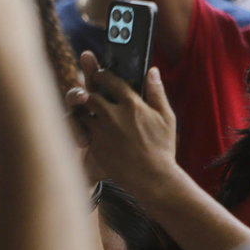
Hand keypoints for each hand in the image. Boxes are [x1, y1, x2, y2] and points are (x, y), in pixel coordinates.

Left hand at [65, 51, 178, 193]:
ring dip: (84, 111)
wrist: (153, 179)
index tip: (99, 74)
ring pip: (82, 113)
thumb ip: (157, 92)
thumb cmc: (162, 147)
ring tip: (87, 111)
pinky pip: (83, 131)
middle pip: (91, 95)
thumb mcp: (166, 117)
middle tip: (90, 93)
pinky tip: (89, 129)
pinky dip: (84, 128)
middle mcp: (114, 115)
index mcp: (132, 104)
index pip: (109, 79)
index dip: (102, 74)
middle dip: (89, 93)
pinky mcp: (95, 146)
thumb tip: (152, 70)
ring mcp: (102, 131)